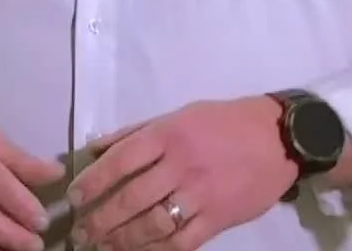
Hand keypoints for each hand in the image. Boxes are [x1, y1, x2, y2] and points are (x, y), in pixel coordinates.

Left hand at [67, 98, 297, 250]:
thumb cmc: (224, 121)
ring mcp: (200, 195)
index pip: (121, 159)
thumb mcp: (180, 113)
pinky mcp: (217, 220)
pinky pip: (180, 243)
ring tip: (101, 247)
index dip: (94, 180)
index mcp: (169, 133)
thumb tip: (98, 145)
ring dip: (121, 240)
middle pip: (132, 197)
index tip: (74, 196)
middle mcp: (181, 164)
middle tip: (80, 232)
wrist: (277, 139)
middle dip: (101, 218)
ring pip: (152, 225)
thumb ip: (138, 131)